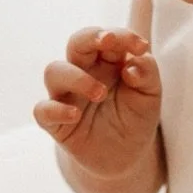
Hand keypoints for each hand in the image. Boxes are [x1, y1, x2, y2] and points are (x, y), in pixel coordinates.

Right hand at [33, 27, 161, 180]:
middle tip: (108, 41)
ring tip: (100, 93)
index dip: (122, 36)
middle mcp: (83, 73)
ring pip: (54, 71)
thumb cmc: (136, 118)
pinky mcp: (56, 122)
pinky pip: (43, 110)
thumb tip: (132, 65)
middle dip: (90, 37)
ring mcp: (67, 96)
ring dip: (76, 77)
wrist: (127, 157)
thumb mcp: (150, 95)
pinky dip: (55, 110)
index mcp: (107, 61)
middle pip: (76, 43)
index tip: (141, 46)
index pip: (106, 38)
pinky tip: (75, 115)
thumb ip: (147, 73)